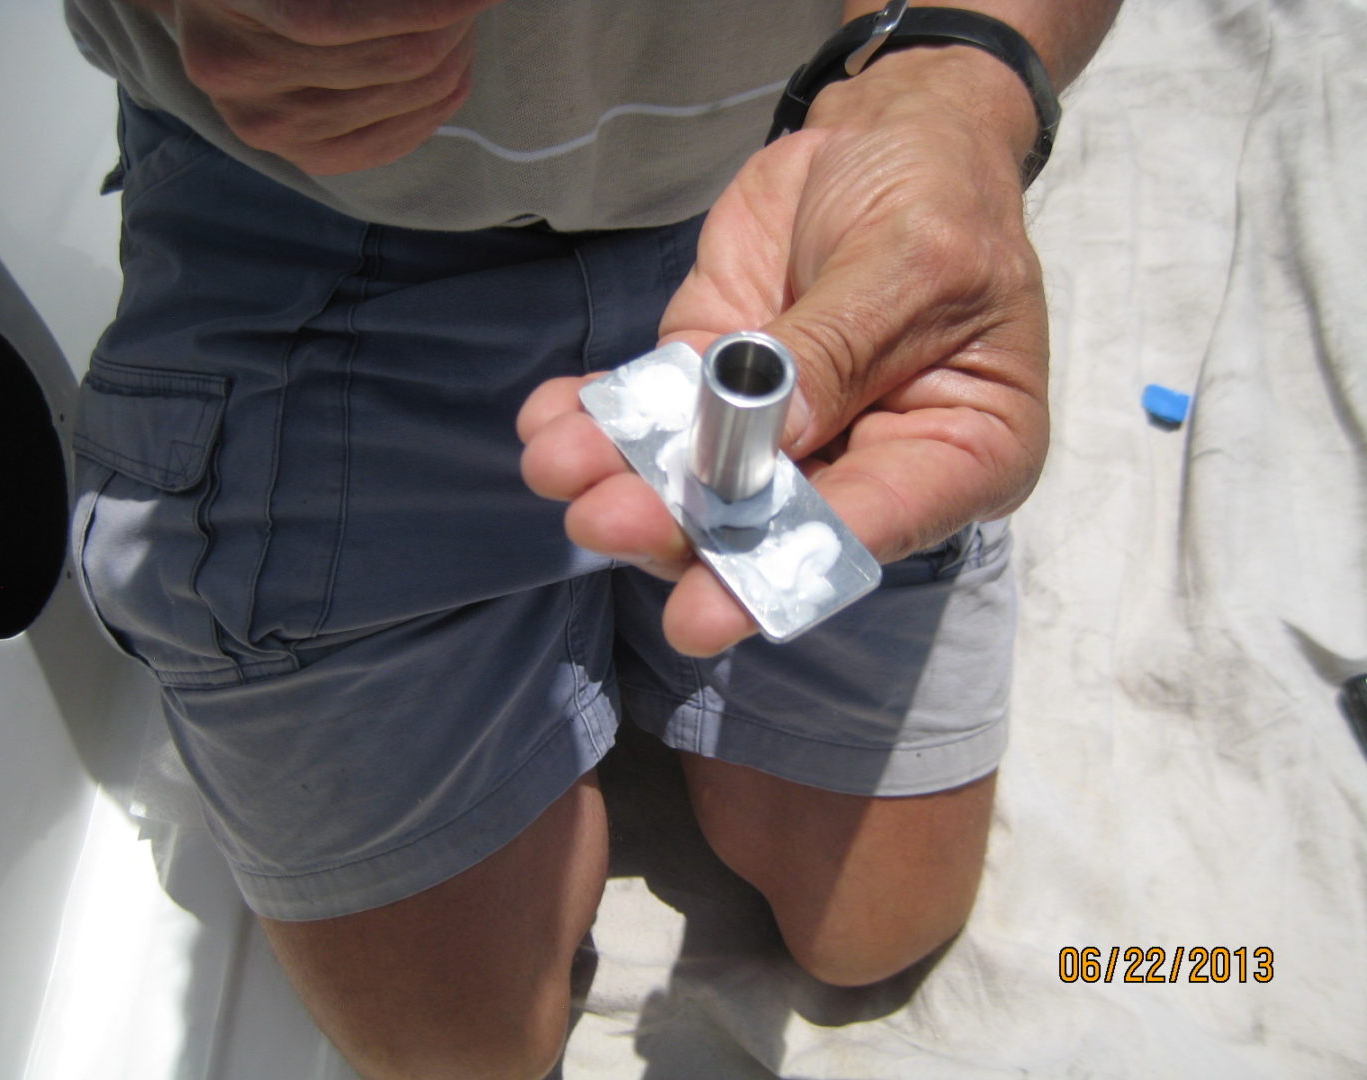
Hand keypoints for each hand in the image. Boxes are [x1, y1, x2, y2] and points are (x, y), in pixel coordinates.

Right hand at [145, 0, 502, 173]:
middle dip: (451, 26)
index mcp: (225, 1)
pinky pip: (395, 140)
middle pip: (391, 62)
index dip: (424, 9)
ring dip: (452, 57)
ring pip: (405, 99)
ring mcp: (268, 126)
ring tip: (462, 22)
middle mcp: (237, 73)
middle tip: (474, 2)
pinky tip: (456, 70)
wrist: (219, 8)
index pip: (337, 22)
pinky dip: (438, 103)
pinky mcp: (304, 158)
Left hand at [520, 47, 1050, 656]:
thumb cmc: (939, 197)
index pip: (866, 531)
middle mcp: (860, 461)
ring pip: (692, 478)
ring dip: (623, 477)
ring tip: (560, 462)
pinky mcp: (710, 381)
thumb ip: (841, 348)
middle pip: (762, 524)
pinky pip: (651, 414)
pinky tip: (552, 420)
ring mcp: (774, 427)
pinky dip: (598, 421)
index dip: (781, 576)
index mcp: (952, 452)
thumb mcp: (914, 260)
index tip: (703, 615)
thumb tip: (768, 439)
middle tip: (604, 518)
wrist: (886, 135)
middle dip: (677, 527)